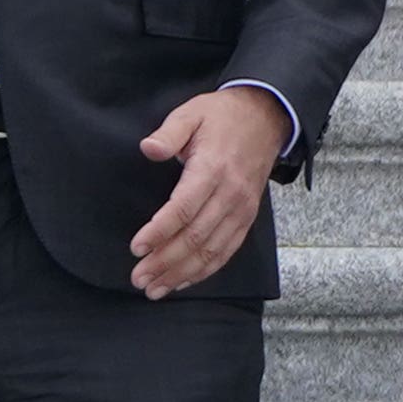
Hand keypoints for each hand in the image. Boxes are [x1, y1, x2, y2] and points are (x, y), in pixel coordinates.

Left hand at [130, 87, 290, 298]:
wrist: (266, 118)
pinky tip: (183, 281)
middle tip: (138, 277)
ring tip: (154, 288)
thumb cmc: (222, 116)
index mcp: (212, 169)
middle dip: (164, 261)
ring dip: (181, 272)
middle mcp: (230, 194)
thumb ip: (169, 132)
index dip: (159, 231)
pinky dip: (205, 270)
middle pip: (195, 237)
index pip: (183, 208)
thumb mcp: (191, 113)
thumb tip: (149, 149)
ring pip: (211, 250)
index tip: (136, 247)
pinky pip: (226, 251)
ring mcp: (241, 209)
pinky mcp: (247, 218)